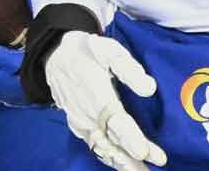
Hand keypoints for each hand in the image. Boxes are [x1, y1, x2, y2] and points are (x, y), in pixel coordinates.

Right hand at [46, 31, 164, 169]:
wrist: (54, 54)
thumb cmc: (87, 51)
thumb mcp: (108, 50)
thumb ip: (128, 68)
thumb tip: (150, 88)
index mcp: (97, 95)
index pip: (117, 123)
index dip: (131, 139)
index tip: (146, 153)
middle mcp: (87, 114)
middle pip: (112, 141)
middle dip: (132, 158)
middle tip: (155, 166)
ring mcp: (80, 123)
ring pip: (102, 148)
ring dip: (121, 162)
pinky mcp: (76, 126)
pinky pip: (93, 145)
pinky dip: (107, 157)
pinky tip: (121, 164)